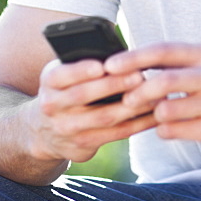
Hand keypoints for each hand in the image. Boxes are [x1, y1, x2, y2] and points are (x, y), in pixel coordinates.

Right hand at [28, 58, 156, 162]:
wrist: (46, 130)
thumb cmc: (68, 90)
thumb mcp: (66, 74)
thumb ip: (86, 63)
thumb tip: (123, 54)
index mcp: (50, 82)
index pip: (61, 75)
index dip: (81, 70)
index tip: (102, 66)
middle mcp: (52, 106)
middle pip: (84, 95)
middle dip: (114, 85)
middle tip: (139, 76)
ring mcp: (66, 129)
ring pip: (103, 117)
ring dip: (132, 106)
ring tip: (155, 95)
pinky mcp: (83, 145)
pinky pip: (115, 134)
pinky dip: (138, 124)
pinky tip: (155, 114)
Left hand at [105, 43, 200, 147]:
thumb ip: (173, 60)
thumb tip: (127, 62)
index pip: (166, 51)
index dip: (135, 58)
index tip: (110, 65)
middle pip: (165, 81)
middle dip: (138, 91)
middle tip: (126, 98)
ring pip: (166, 110)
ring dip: (152, 113)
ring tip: (155, 111)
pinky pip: (173, 131)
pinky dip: (163, 128)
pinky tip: (170, 124)